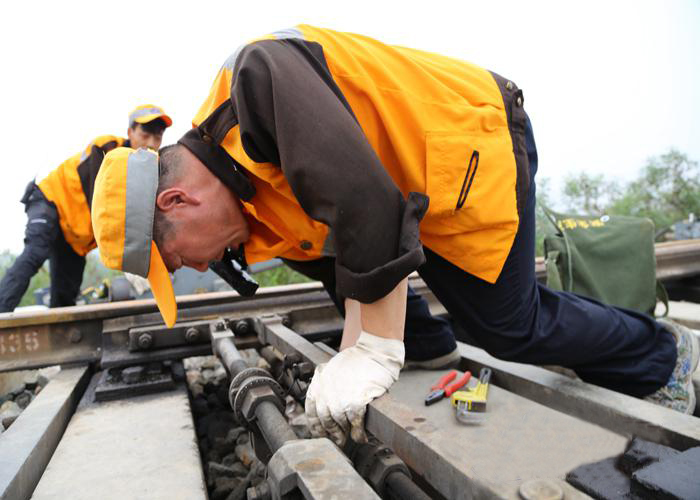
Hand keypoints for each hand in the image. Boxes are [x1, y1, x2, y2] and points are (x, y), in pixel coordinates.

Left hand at [305, 331, 403, 445]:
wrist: (375, 351)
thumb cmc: (359, 359)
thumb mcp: (334, 369)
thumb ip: (328, 385)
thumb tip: (330, 406)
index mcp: (320, 381)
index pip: (311, 408)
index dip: (315, 424)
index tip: (320, 433)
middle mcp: (327, 389)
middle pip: (325, 418)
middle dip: (332, 432)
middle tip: (339, 439)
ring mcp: (341, 396)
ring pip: (340, 422)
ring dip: (346, 434)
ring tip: (351, 438)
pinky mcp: (356, 401)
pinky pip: (355, 422)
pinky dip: (358, 433)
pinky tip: (361, 436)